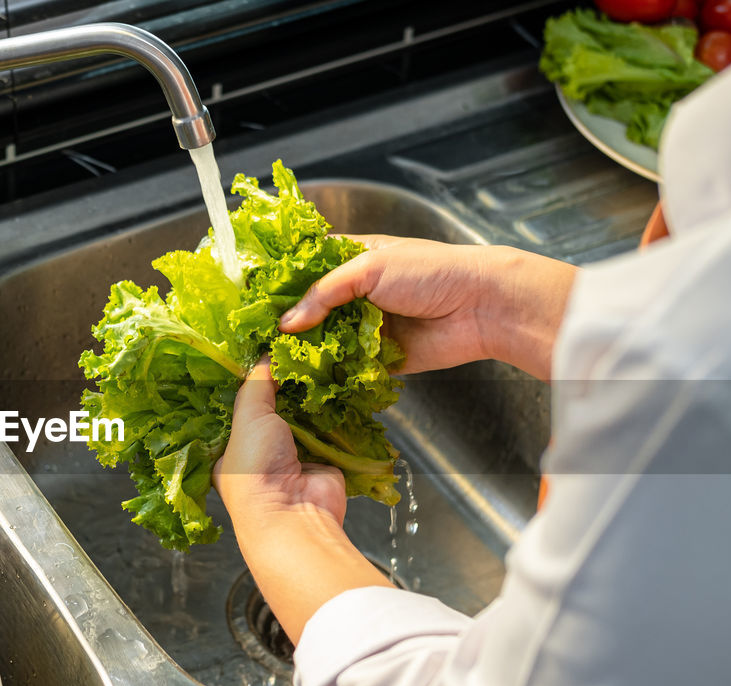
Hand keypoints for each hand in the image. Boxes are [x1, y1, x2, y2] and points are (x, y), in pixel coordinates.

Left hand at [213, 357, 391, 641]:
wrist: (296, 516)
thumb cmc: (257, 472)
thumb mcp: (248, 418)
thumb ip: (257, 385)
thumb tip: (266, 355)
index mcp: (230, 448)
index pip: (237, 407)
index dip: (248, 380)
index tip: (260, 348)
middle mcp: (260, 453)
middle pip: (273, 409)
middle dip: (283, 384)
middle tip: (295, 349)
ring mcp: (293, 456)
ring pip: (302, 416)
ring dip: (310, 394)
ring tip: (318, 358)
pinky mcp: (322, 459)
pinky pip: (328, 428)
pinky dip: (333, 410)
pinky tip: (337, 382)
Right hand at [280, 236, 577, 381]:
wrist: (481, 307)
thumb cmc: (432, 272)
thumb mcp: (370, 268)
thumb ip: (324, 293)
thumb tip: (287, 322)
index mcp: (352, 260)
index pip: (305, 269)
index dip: (279, 283)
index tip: (250, 299)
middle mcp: (356, 294)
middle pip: (310, 310)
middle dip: (287, 324)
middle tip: (254, 338)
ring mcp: (367, 327)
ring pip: (326, 341)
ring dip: (306, 352)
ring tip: (274, 363)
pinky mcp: (380, 358)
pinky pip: (348, 368)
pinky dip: (332, 375)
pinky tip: (307, 381)